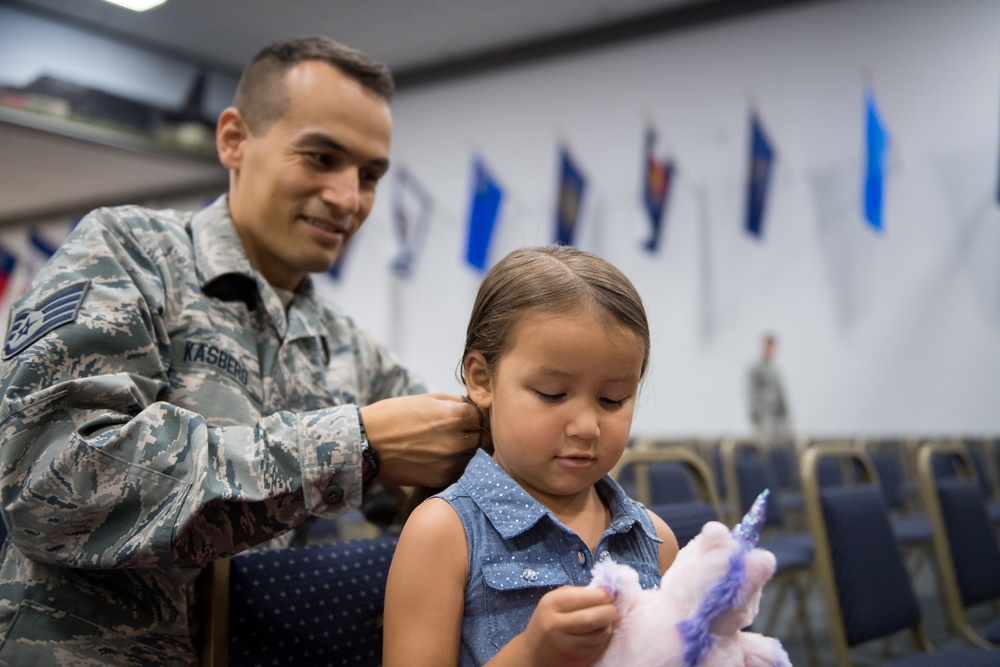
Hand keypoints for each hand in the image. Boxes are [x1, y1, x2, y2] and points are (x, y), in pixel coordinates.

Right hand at [360, 394, 482, 487]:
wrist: (365, 444)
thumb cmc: (392, 416)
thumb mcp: (425, 399)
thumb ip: (453, 402)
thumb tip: (471, 405)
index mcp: (456, 416)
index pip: (483, 415)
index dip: (475, 415)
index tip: (467, 417)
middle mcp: (458, 441)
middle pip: (483, 438)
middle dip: (475, 434)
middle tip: (461, 432)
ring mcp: (451, 462)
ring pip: (473, 456)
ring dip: (467, 451)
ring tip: (446, 446)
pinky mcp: (441, 479)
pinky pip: (459, 471)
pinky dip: (454, 465)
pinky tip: (438, 458)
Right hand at [516, 586, 617, 666]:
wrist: (534, 653)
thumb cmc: (548, 620)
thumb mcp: (555, 600)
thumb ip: (578, 593)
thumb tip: (606, 590)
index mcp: (552, 604)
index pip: (586, 597)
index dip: (604, 595)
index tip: (610, 594)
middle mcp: (557, 625)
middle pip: (594, 618)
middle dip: (610, 611)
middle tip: (612, 609)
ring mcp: (567, 645)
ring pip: (601, 634)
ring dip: (608, 626)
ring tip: (605, 621)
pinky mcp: (577, 659)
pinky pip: (599, 646)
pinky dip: (604, 638)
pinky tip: (598, 633)